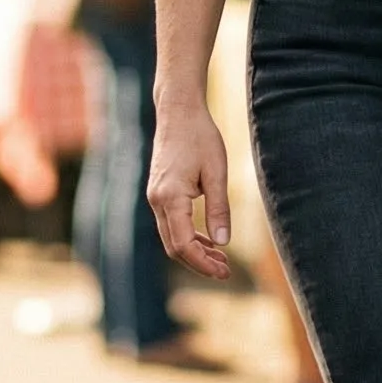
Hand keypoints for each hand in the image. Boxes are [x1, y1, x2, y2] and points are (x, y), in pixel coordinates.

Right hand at [145, 101, 233, 279]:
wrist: (178, 111)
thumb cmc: (200, 136)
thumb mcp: (217, 172)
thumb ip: (219, 208)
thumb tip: (223, 242)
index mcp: (170, 197)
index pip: (183, 244)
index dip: (202, 263)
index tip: (224, 271)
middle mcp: (157, 200)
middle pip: (174, 247)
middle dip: (199, 263)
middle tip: (226, 271)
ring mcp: (155, 197)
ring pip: (171, 237)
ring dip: (194, 251)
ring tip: (221, 259)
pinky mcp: (159, 193)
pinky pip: (171, 224)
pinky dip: (189, 236)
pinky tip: (209, 239)